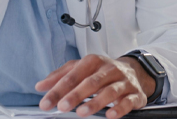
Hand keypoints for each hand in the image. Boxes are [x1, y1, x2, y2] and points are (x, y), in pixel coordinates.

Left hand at [35, 55, 155, 118]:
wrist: (135, 72)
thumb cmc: (103, 72)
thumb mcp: (82, 69)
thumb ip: (61, 76)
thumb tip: (41, 86)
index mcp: (94, 62)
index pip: (74, 74)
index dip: (59, 89)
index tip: (46, 102)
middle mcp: (109, 70)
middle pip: (92, 82)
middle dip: (76, 94)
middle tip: (62, 106)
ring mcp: (124, 81)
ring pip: (110, 91)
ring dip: (96, 102)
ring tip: (82, 112)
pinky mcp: (135, 94)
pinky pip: (128, 101)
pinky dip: (120, 108)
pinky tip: (111, 114)